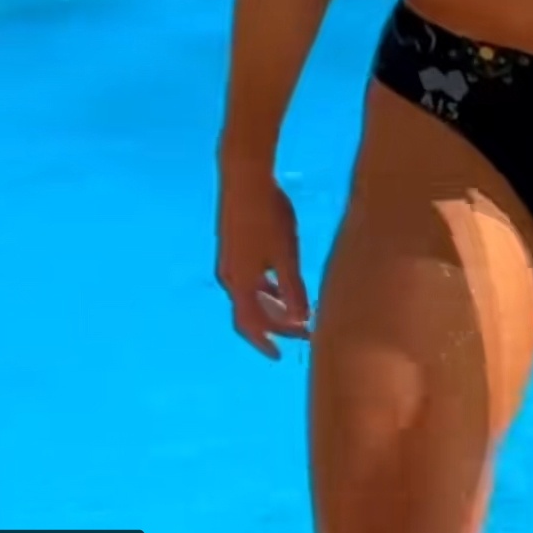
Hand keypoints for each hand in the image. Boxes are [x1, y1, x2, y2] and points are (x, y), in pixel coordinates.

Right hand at [216, 160, 311, 359]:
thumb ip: (292, 289)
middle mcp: (230, 276)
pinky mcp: (233, 245)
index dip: (266, 341)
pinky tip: (283, 281)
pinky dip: (266, 288)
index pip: (250, 324)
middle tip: (303, 331)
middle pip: (251, 311)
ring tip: (297, 310)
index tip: (282, 355)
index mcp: (240, 283)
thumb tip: (299, 320)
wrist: (245, 177)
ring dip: (272, 306)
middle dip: (276, 324)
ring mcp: (229, 260)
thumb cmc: (269, 216)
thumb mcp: (286, 255)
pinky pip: (249, 278)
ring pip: (250, 294)